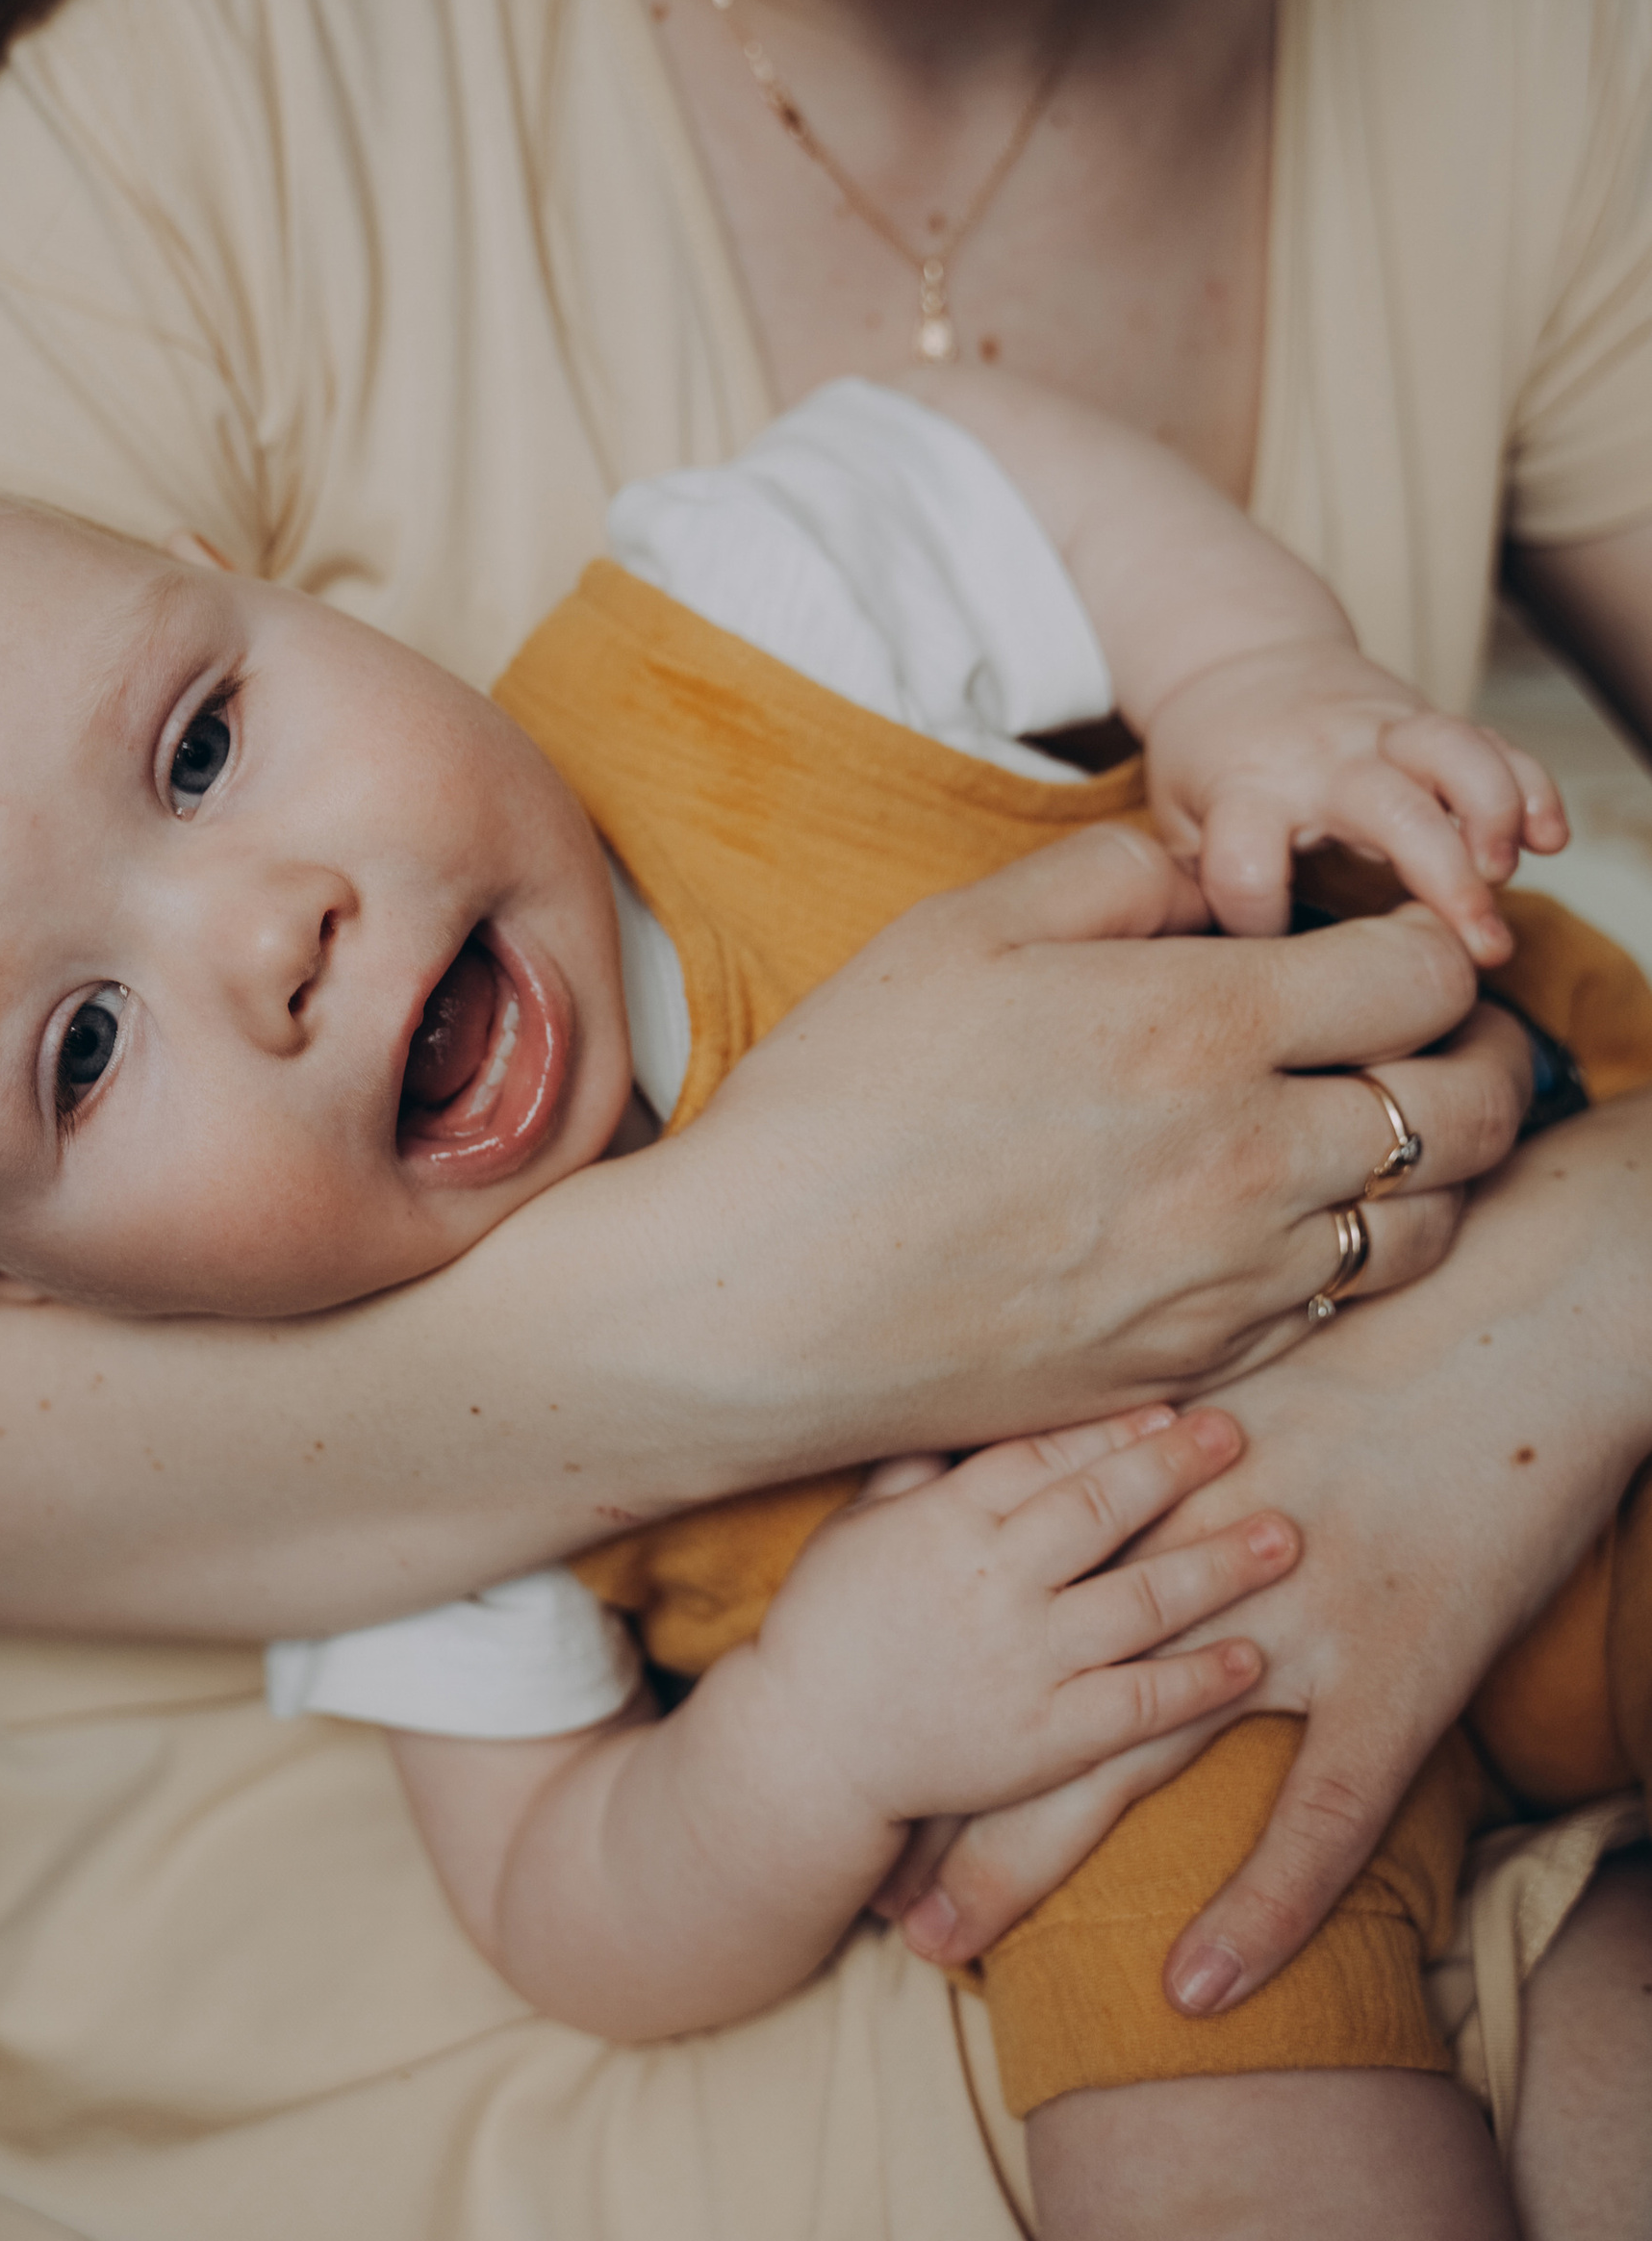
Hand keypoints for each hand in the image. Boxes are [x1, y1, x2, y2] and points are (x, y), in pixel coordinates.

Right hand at [677, 827, 1523, 1464]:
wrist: (761, 1303)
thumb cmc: (839, 1104)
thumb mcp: (956, 930)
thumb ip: (1110, 877)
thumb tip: (1206, 876)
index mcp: (1199, 1027)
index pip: (1423, 978)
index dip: (1434, 945)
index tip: (1397, 942)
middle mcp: (1247, 1160)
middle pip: (1467, 1109)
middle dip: (1480, 1054)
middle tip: (1438, 1033)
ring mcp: (1230, 1278)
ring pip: (1425, 1225)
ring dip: (1432, 1168)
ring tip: (1385, 1130)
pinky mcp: (1195, 1363)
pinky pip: (1336, 1310)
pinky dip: (1350, 1258)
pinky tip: (1294, 1222)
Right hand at [749, 1406, 1290, 1840]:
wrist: (806, 1753)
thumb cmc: (826, 1633)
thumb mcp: (854, 1533)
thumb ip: (911, 1475)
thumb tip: (950, 1414)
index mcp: (947, 1522)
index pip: (1046, 1458)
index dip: (1114, 1429)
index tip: (1172, 1405)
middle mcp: (995, 1582)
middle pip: (1105, 1508)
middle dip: (1177, 1467)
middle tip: (1240, 1436)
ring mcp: (1026, 1660)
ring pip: (1141, 1599)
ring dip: (1218, 1564)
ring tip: (1282, 1537)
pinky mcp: (1047, 1735)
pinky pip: (1141, 1700)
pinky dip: (1200, 1679)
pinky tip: (1252, 1657)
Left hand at [883, 1094, 1651, 1999]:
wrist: (1523, 1333)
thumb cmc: (1395, 1350)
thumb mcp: (1242, 1389)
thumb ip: (1154, 1447)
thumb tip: (1089, 1476)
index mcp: (1139, 1504)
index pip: (1002, 1618)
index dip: (929, 1696)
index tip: (858, 1765)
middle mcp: (1179, 1569)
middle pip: (1030, 1703)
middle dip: (943, 1805)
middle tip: (868, 1895)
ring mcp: (1280, 1631)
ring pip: (1126, 1770)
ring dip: (1028, 1865)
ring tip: (945, 1951)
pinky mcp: (1385, 1681)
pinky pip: (1312, 1821)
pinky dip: (1255, 1910)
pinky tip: (1194, 1991)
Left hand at [1143, 641, 1565, 962]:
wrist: (1240, 658)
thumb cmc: (1209, 761)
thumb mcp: (1174, 819)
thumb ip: (1190, 888)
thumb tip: (1208, 982)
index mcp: (1244, 787)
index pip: (1247, 865)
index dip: (1257, 921)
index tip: (1265, 957)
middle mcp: (1321, 757)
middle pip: (1391, 807)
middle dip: (1444, 877)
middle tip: (1478, 947)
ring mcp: (1380, 731)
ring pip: (1455, 752)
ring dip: (1494, 813)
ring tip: (1506, 873)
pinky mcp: (1426, 721)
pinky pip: (1495, 743)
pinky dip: (1530, 785)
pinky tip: (1549, 838)